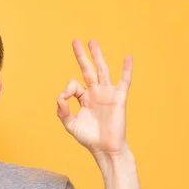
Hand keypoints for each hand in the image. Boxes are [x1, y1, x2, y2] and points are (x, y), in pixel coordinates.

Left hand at [56, 39, 131, 162]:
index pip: (73, 84)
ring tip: (92, 41)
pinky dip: (127, 69)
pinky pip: (124, 81)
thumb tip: (59, 97)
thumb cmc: (89, 138)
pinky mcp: (119, 98)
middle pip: (87, 69)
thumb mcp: (70, 125)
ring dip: (97, 56)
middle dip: (81, 55)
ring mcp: (108, 94)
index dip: (67, 89)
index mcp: (84, 98)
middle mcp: (96, 93)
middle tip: (76, 40)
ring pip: (102, 70)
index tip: (65, 98)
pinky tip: (128, 56)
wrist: (106, 148)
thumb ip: (62, 111)